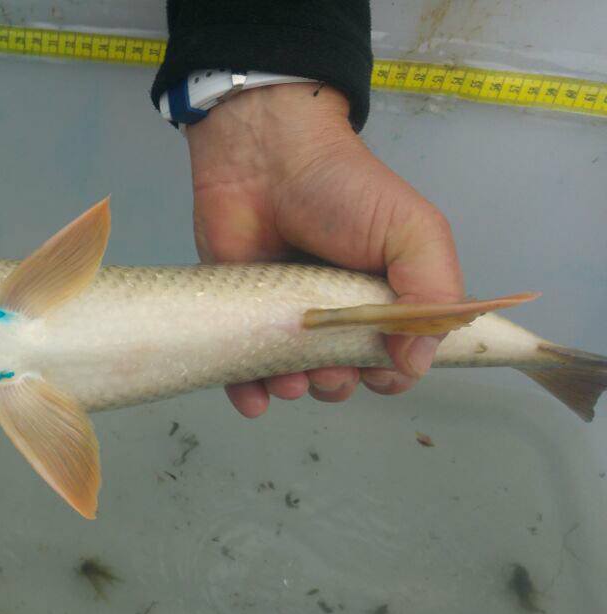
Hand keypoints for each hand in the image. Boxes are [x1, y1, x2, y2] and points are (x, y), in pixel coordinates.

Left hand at [185, 83, 462, 417]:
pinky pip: (242, 369)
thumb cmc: (345, 190)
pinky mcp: (240, 312)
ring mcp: (284, 315)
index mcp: (385, 297)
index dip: (390, 373)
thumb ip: (431, 295)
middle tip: (326, 367)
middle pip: (343, 375)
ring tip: (288, 377)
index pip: (395, 357)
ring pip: (293, 378)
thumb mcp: (413, 232)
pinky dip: (248, 391)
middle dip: (337, 383)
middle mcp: (337, 313)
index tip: (379, 368)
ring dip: (295, 388)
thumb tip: (417, 364)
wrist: (263, 156)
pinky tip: (253, 398)